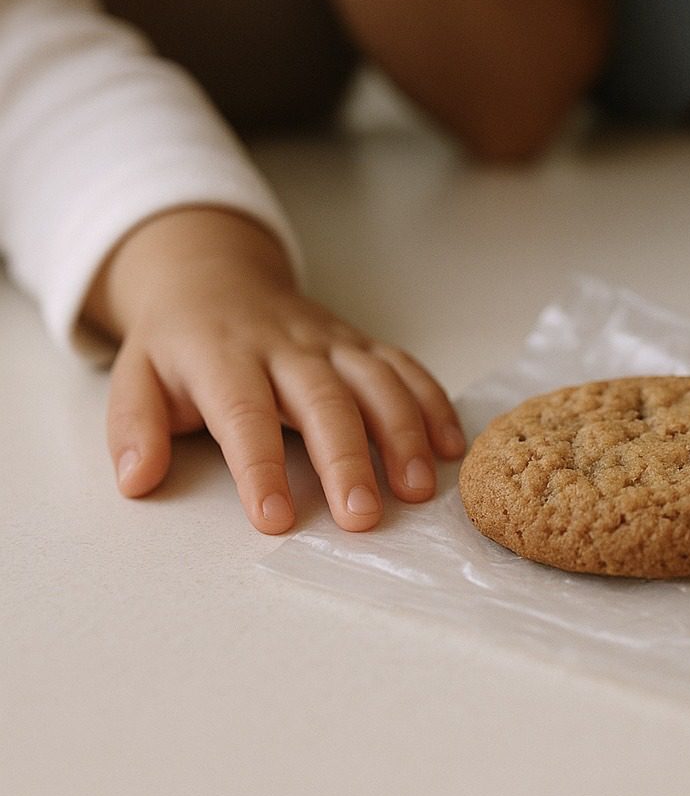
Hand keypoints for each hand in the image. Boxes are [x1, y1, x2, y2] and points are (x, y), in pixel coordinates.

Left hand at [88, 208, 464, 533]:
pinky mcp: (358, 342)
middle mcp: (284, 347)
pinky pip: (403, 366)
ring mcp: (329, 341)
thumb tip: (137, 480)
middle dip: (347, 458)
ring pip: (375, 380)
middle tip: (363, 517)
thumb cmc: (177, 343)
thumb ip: (134, 428)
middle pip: (323, 400)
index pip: (244, 414)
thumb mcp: (134, 377)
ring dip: (402, 432)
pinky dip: (431, 402)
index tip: (274, 519)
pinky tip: (450, 446)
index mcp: (222, 357)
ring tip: (417, 489)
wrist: (214, 276)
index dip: (259, 467)